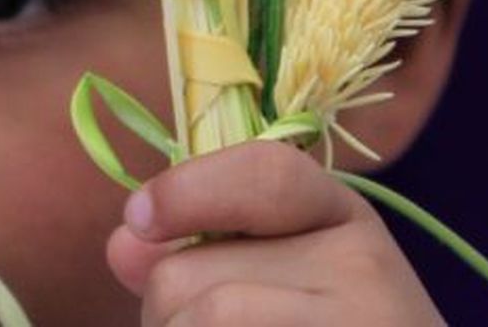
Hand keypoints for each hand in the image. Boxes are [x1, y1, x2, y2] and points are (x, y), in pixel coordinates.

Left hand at [106, 141, 443, 325]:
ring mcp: (358, 326)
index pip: (265, 175)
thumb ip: (209, 256)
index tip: (137, 218)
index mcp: (345, 222)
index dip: (185, 191)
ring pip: (195, 321)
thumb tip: (125, 242)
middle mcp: (363, 271)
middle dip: (164, 313)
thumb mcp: (289, 281)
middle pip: (187, 275)